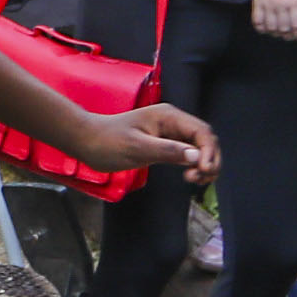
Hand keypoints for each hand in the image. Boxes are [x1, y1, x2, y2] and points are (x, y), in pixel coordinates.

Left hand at [81, 101, 218, 185]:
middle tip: (200, 179)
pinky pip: (187, 154)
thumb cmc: (107, 142)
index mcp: (169, 116)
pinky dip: (193, 165)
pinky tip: (189, 176)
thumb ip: (167, 151)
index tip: (203, 171)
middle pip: (205, 139)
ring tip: (195, 180)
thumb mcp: (137, 148)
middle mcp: (173, 122)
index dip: (208, 151)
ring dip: (204, 164)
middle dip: (210, 159)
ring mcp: (169, 133)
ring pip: (199, 148)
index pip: (202, 131)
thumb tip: (196, 156)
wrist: (87, 141)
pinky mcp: (164, 144)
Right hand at [250, 0, 296, 39]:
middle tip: (291, 35)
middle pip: (284, 29)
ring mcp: (267, 4)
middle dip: (289, 36)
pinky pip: (257, 23)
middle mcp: (280, 4)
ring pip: (271, 28)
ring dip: (277, 34)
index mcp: (294, 1)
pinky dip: (262, 29)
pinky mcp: (257, 3)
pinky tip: (268, 27)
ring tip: (281, 32)